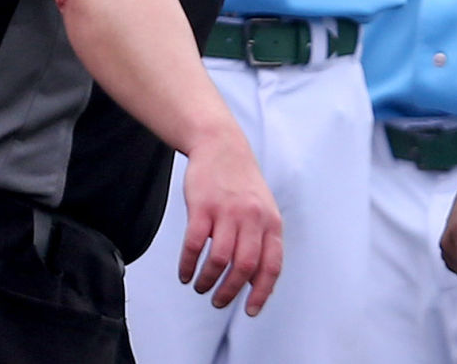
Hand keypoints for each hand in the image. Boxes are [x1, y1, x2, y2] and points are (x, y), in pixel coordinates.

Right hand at [178, 127, 283, 316]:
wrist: (222, 145)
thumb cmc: (242, 183)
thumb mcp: (263, 209)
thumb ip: (263, 241)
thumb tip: (258, 283)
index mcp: (271, 222)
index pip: (271, 265)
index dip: (261, 293)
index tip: (249, 311)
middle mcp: (252, 218)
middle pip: (244, 267)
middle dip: (230, 292)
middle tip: (218, 301)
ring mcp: (227, 211)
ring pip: (219, 260)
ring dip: (207, 281)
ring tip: (200, 287)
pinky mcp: (202, 206)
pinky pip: (194, 245)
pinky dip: (188, 265)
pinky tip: (185, 273)